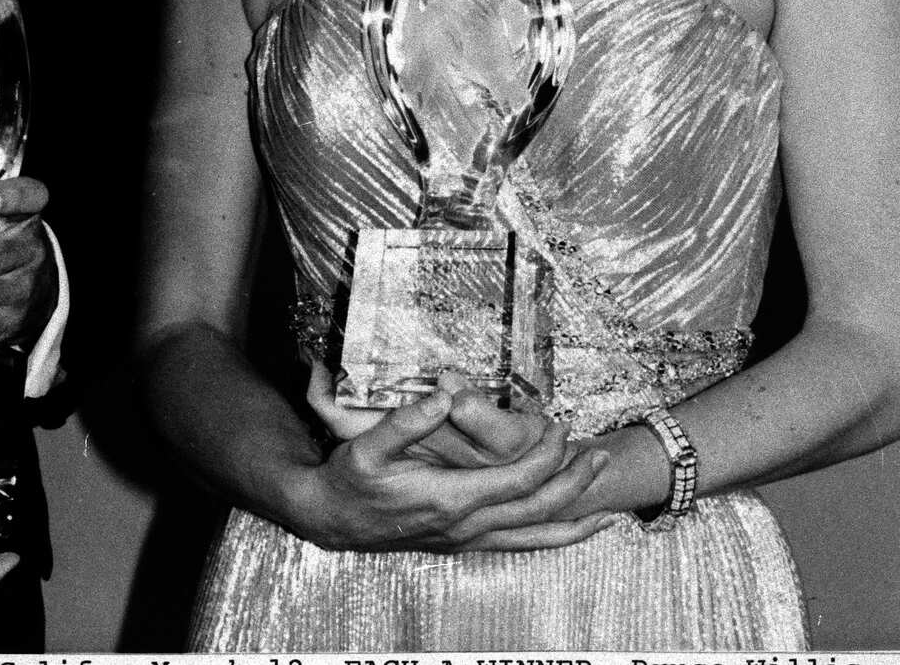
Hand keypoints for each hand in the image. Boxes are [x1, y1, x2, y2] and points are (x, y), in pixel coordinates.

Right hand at [300, 379, 615, 552]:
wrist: (331, 520)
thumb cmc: (349, 480)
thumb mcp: (367, 446)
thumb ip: (406, 421)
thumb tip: (443, 395)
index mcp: (450, 498)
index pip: (517, 481)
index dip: (546, 455)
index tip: (561, 425)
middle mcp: (466, 526)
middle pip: (537, 509)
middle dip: (574, 483)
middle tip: (601, 455)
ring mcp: (467, 538)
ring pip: (534, 536)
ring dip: (573, 518)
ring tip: (609, 508)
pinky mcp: (463, 541)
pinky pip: (520, 544)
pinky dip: (553, 538)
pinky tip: (572, 530)